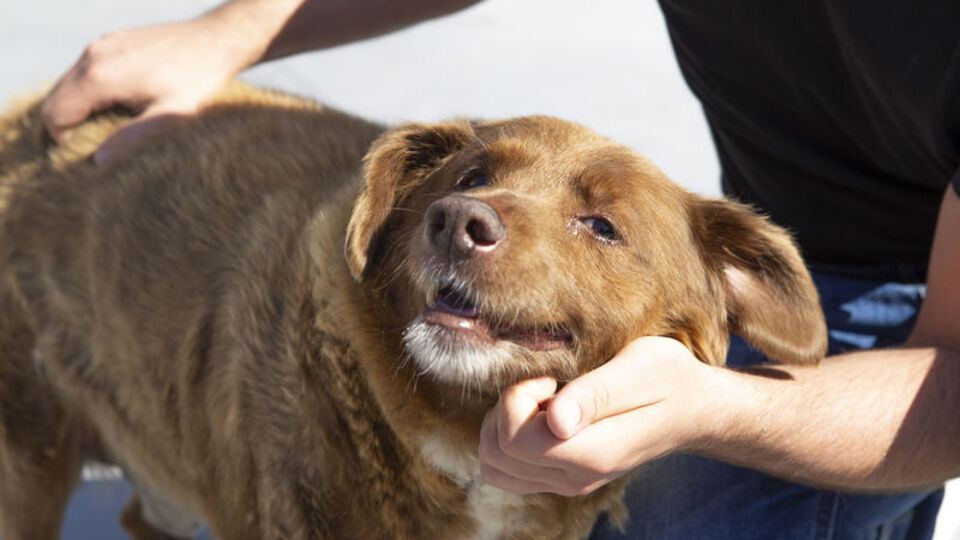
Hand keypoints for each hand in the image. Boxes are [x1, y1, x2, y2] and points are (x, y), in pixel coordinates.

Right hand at [40, 15, 257, 160]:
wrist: (217, 39)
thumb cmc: (199, 79)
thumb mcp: (172, 115)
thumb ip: (134, 137)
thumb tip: (100, 160)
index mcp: (100, 75)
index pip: (54, 114)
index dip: (64, 141)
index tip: (89, 156)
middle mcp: (93, 55)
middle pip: (57, 98)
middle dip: (69, 126)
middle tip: (99, 146)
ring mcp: (102, 43)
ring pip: (70, 83)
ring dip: (82, 108)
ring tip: (113, 127)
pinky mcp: (113, 40)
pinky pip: (87, 70)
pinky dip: (93, 91)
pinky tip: (123, 104)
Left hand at [478, 336, 711, 495]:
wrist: (692, 409)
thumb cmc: (669, 378)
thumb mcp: (640, 368)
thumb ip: (595, 394)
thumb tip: (555, 420)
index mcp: (593, 453)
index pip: (514, 440)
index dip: (518, 398)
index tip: (550, 377)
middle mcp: (576, 478)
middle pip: (497, 454)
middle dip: (507, 409)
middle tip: (544, 384)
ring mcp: (568, 483)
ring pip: (496, 466)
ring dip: (503, 425)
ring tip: (540, 400)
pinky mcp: (562, 478)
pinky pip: (509, 472)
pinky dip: (509, 441)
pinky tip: (538, 415)